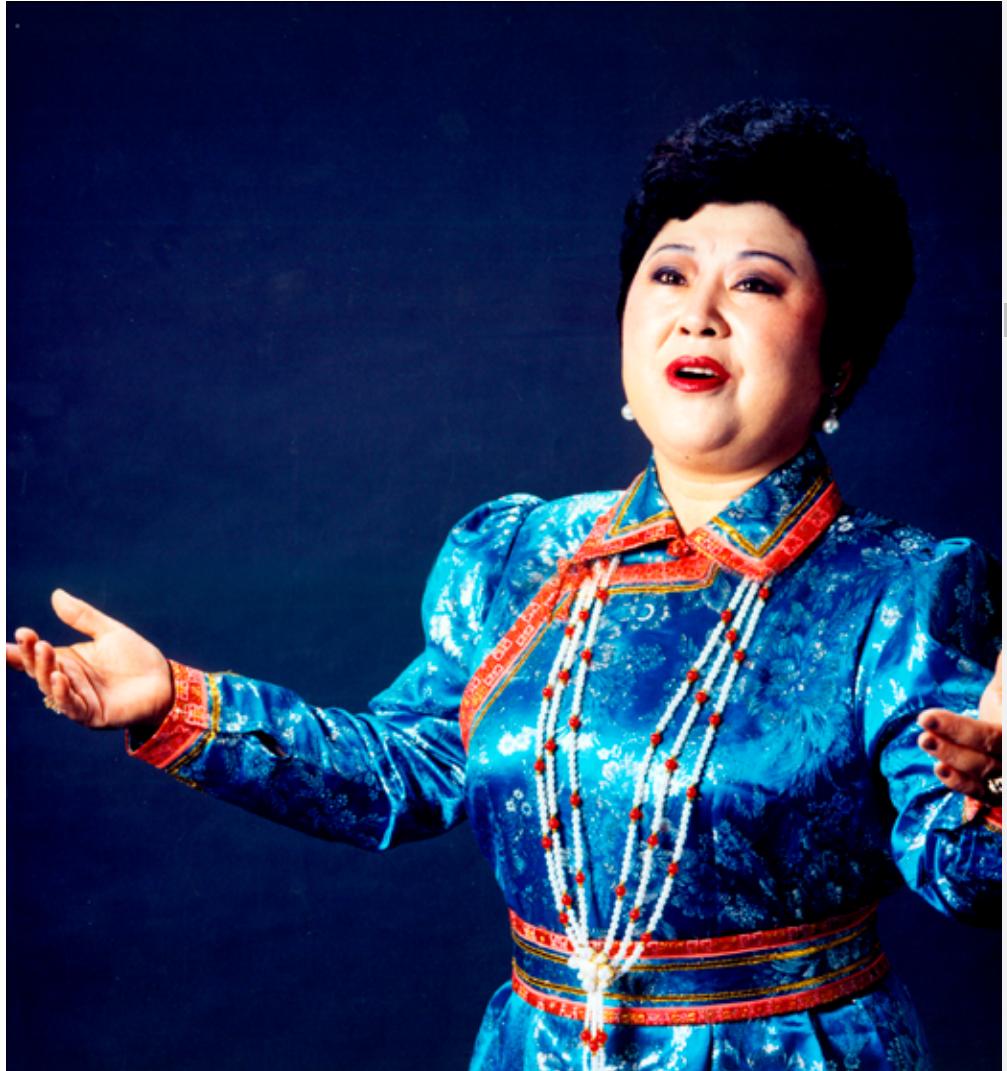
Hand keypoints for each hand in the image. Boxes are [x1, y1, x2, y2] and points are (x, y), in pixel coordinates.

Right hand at [6, 589, 173, 730]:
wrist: (164, 682)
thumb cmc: (136, 658)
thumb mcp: (110, 632)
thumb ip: (83, 616)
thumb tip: (57, 594)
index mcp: (67, 661)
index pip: (36, 655)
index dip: (21, 648)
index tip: (18, 633)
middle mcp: (67, 680)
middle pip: (39, 669)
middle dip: (30, 654)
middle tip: (28, 636)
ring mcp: (77, 698)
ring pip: (51, 687)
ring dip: (45, 669)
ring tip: (45, 649)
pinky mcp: (91, 714)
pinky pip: (71, 706)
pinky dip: (62, 693)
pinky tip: (59, 677)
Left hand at [917, 652, 1001, 802]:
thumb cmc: (1005, 709)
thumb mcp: (1003, 691)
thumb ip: (1003, 674)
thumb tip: (1001, 651)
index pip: (989, 734)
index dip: (956, 728)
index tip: (925, 716)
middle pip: (985, 752)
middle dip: (951, 744)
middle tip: (921, 727)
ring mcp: (1004, 775)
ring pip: (980, 771)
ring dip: (950, 759)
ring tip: (923, 741)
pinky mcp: (996, 790)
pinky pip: (978, 791)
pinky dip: (959, 782)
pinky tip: (938, 769)